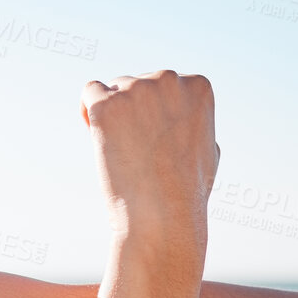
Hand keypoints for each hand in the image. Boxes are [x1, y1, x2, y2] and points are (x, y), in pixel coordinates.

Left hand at [80, 70, 219, 244]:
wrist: (163, 216)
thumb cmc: (187, 192)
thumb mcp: (208, 149)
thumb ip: (195, 123)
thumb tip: (184, 115)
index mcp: (198, 87)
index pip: (167, 84)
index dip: (157, 113)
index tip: (160, 142)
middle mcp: (168, 80)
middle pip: (138, 84)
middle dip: (134, 112)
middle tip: (139, 151)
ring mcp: (136, 90)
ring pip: (113, 90)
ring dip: (112, 116)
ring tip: (123, 152)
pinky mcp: (106, 105)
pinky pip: (90, 92)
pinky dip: (89, 112)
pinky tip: (96, 135)